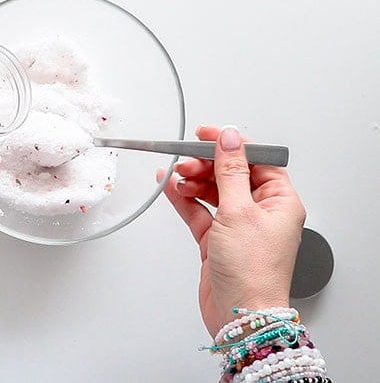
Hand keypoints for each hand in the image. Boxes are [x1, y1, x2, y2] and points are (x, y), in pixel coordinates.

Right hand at [157, 125, 304, 337]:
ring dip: (194, 180)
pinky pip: (199, 210)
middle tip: (187, 159)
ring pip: (213, 190)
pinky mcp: (217, 240)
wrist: (239, 315)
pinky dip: (184, 198)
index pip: (256, 160)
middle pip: (232, 174)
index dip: (232, 144)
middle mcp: (261, 212)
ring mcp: (238, 226)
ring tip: (176, 174)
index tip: (207, 134)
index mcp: (280, 201)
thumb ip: (231, 171)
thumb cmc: (253, 272)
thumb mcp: (240, 211)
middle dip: (207, 164)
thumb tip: (230, 138)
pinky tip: (170, 186)